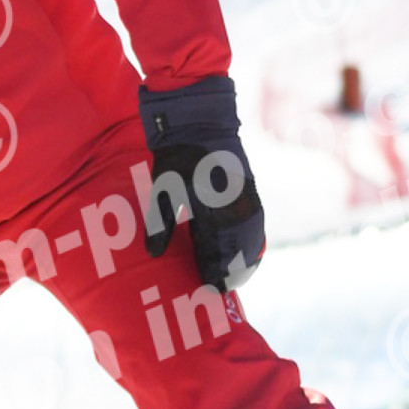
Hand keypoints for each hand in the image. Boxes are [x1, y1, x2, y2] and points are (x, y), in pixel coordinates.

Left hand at [138, 77, 264, 292]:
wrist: (201, 119)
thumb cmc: (177, 155)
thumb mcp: (163, 188)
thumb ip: (159, 223)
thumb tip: (153, 254)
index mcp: (213, 208)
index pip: (218, 253)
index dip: (214, 274)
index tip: (208, 290)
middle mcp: (235, 207)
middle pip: (239, 252)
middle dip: (231, 272)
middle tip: (219, 287)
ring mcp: (246, 197)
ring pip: (252, 239)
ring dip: (244, 259)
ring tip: (234, 276)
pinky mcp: (250, 188)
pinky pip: (256, 223)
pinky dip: (252, 240)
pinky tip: (246, 251)